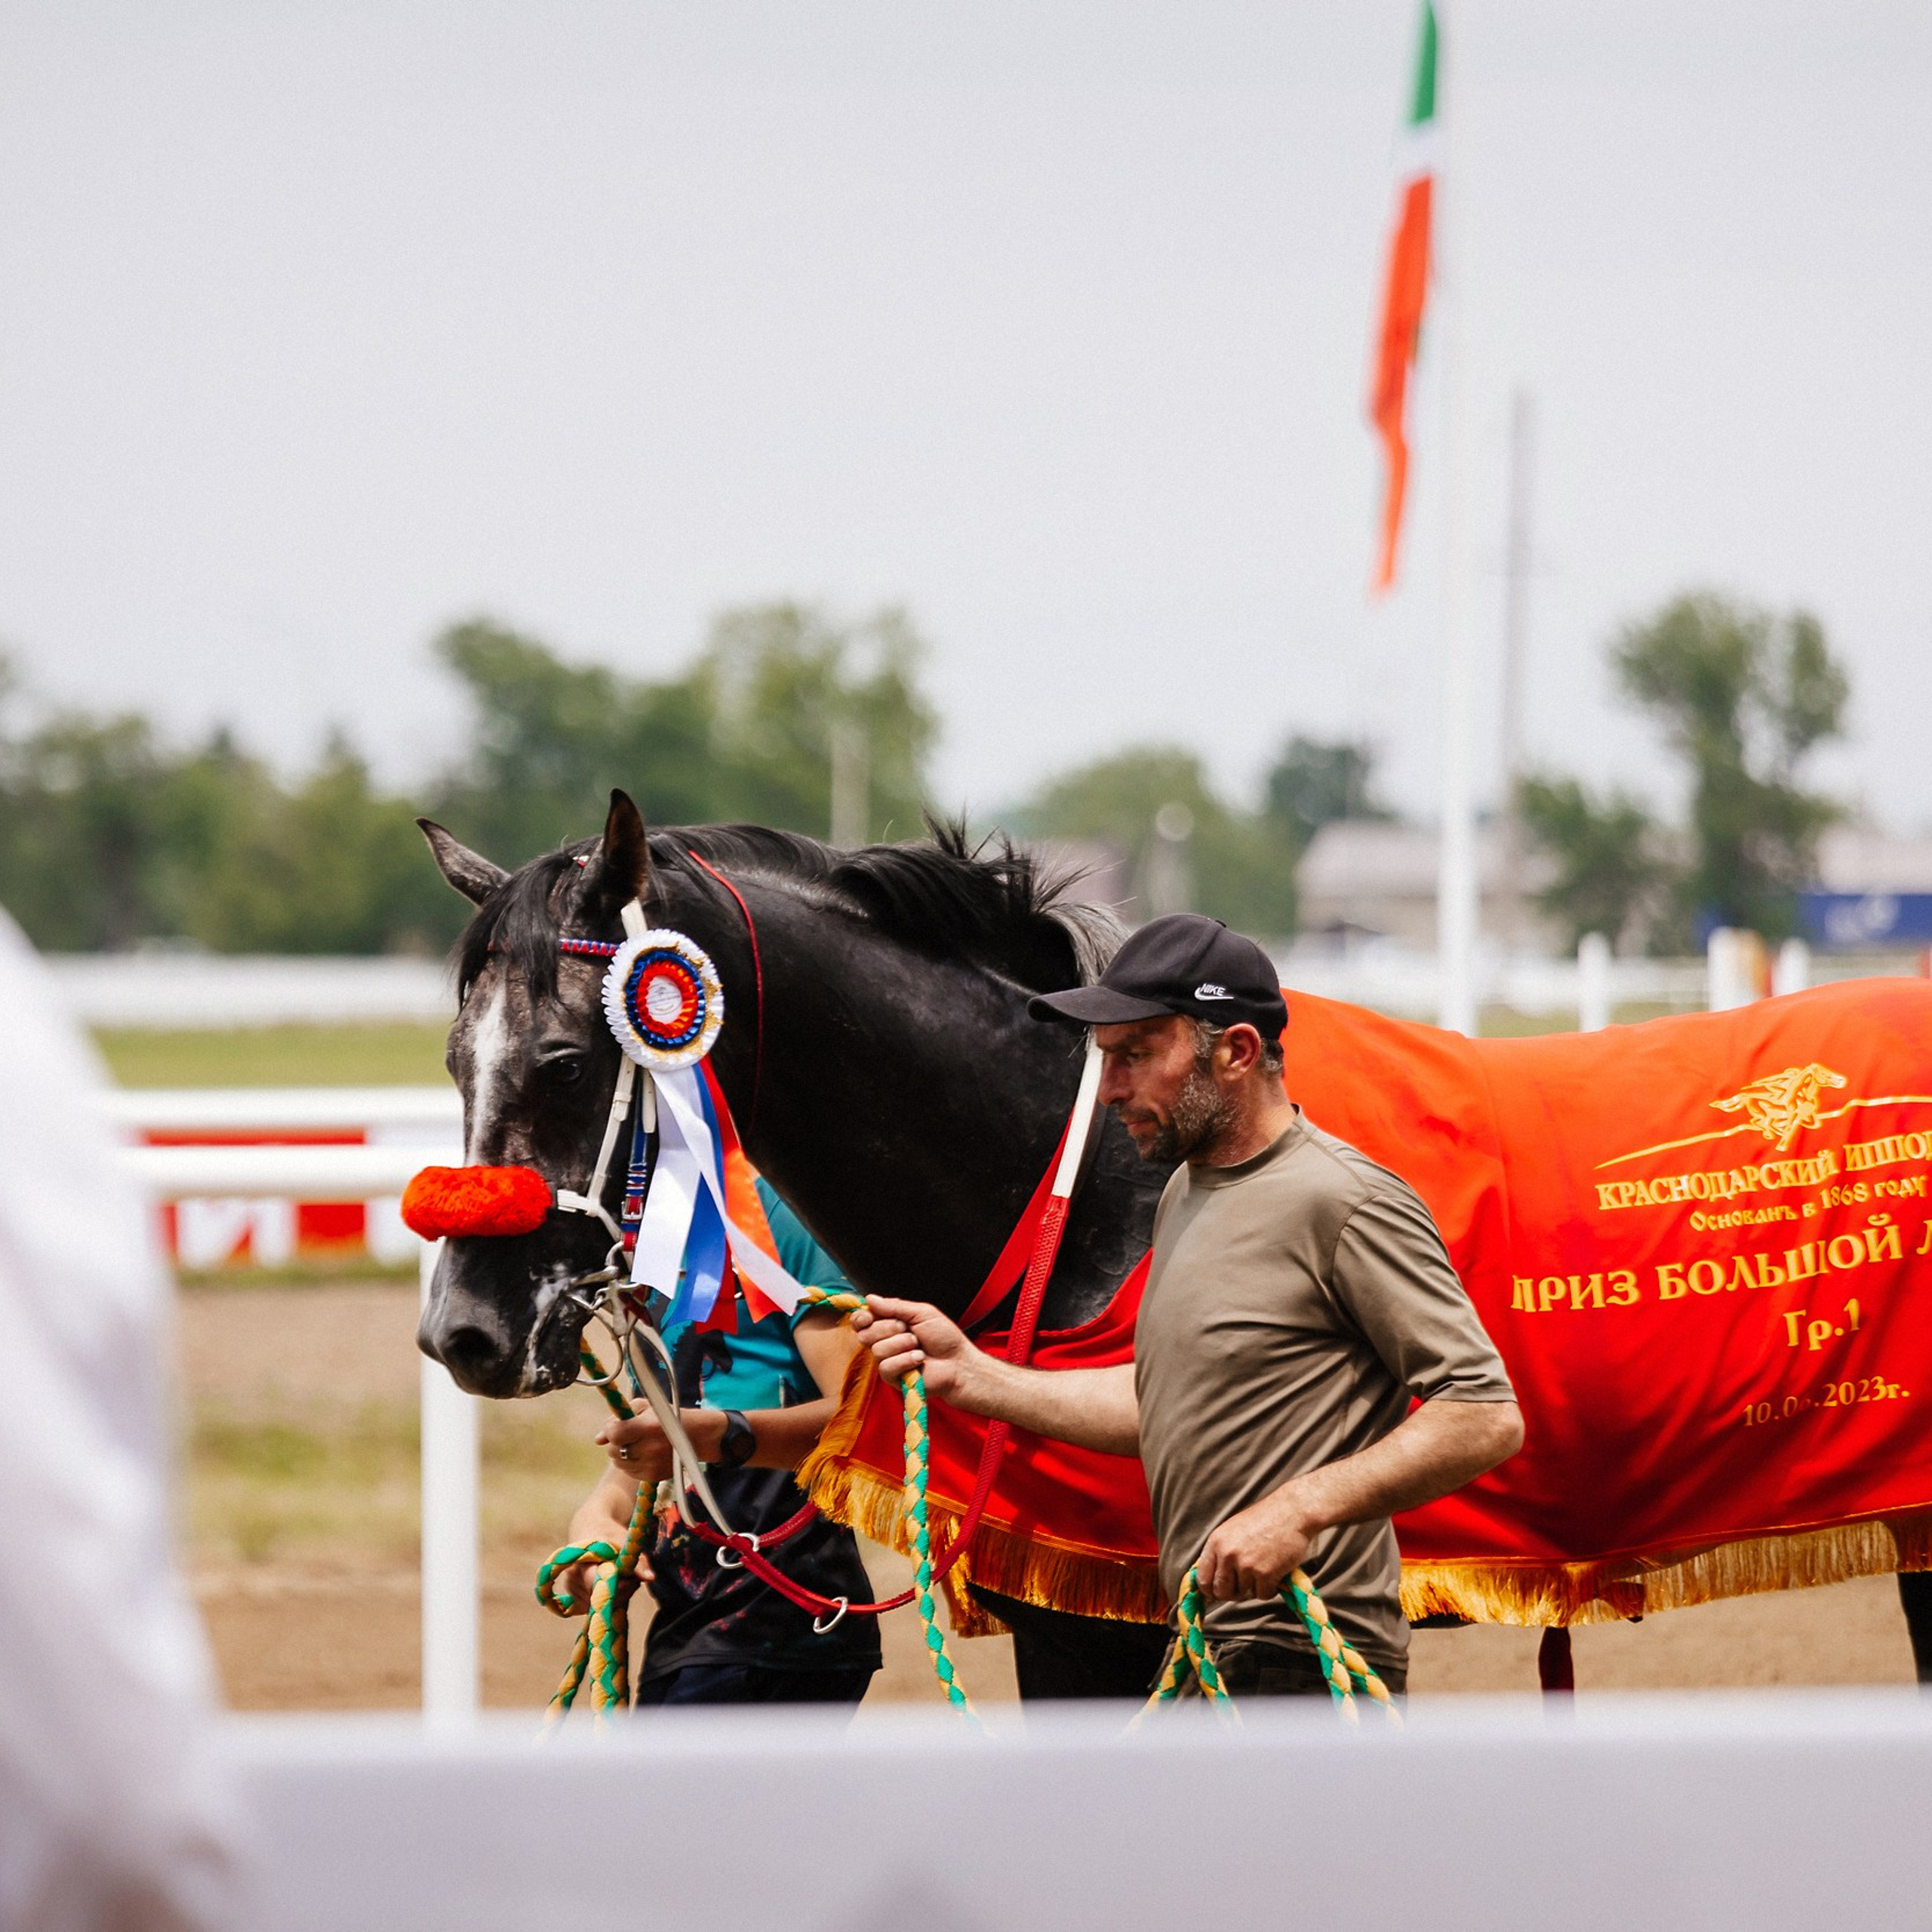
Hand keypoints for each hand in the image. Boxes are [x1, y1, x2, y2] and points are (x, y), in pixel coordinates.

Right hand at [549, 1524, 652, 1617]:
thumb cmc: (610, 1535)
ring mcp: (572, 1590)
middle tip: (632, 1576)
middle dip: (623, 1592)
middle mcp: (573, 1578)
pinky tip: (611, 1585)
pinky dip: (607, 1599)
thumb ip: (638, 1563)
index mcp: (582, 1562)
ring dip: (616, 1596)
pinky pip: (596, 1607)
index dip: (621, 1588)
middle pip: (603, 1599)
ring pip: (601, 1605)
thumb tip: (651, 1578)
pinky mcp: (574, 1599)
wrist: (589, 1528)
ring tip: (620, 1576)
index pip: (601, 1587)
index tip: (634, 1580)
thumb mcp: (626, 1543)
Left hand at [595, 1410, 716, 1482]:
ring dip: (622, 1454)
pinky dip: (631, 1464)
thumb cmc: (671, 1417)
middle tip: (627, 1436)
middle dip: (615, 1443)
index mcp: (648, 1426)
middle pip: (614, 1451)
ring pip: (619, 1463)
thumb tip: (598, 1439)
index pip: (614, 1434)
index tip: (616, 1427)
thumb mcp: (648, 1407)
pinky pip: (630, 1472)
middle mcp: (649, 1448)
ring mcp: (652, 1464)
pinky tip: (642, 1454)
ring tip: (636, 1445)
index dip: (610, 1430)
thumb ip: (620, 1418)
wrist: (699, 1436)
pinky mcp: (654, 1476)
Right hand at [851, 1296, 982, 1404]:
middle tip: (908, 1330)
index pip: (863, 1321)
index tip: (868, 1316)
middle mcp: (886, 1342)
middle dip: (888, 1328)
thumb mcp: (922, 1313)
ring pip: (877, 1350)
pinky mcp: (894, 1379)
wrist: (959, 1363)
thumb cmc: (945, 1338)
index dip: (861, 1317)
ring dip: (901, 1344)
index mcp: (890, 1324)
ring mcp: (889, 1361)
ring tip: (919, 1346)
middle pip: (865, 1333)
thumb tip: (870, 1299)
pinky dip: (905, 1360)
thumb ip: (895, 1306)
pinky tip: (919, 1360)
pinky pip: (886, 1367)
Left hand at [1195, 1486, 1317, 1603]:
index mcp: (1216, 1541)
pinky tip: (1276, 1571)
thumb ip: (1221, 1552)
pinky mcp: (1265, 1573)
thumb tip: (1211, 1580)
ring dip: (1254, 1586)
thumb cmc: (1265, 1519)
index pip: (1202, 1579)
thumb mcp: (1233, 1530)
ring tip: (1264, 1566)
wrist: (1292, 1511)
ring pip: (1243, 1594)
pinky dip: (1270, 1588)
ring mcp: (1246, 1564)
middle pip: (1221, 1592)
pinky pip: (1262, 1595)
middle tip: (1245, 1584)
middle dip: (1233, 1593)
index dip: (1210, 1590)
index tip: (1218, 1592)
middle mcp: (1227, 1553)